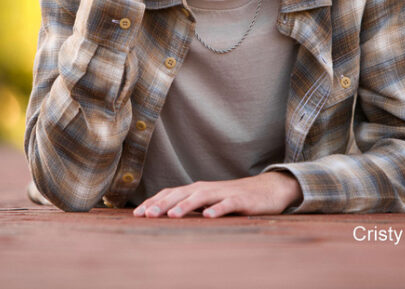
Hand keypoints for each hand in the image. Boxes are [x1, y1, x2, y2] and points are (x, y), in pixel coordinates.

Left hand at [132, 172, 301, 218]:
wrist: (267, 190)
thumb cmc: (233, 198)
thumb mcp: (208, 201)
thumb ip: (190, 206)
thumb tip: (164, 216)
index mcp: (197, 189)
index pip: (170, 194)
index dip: (153, 202)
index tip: (137, 214)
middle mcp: (206, 188)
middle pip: (181, 194)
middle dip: (162, 204)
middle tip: (146, 216)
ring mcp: (223, 193)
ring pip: (201, 197)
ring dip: (185, 205)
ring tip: (172, 215)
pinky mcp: (241, 200)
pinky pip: (227, 204)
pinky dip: (217, 209)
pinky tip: (208, 216)